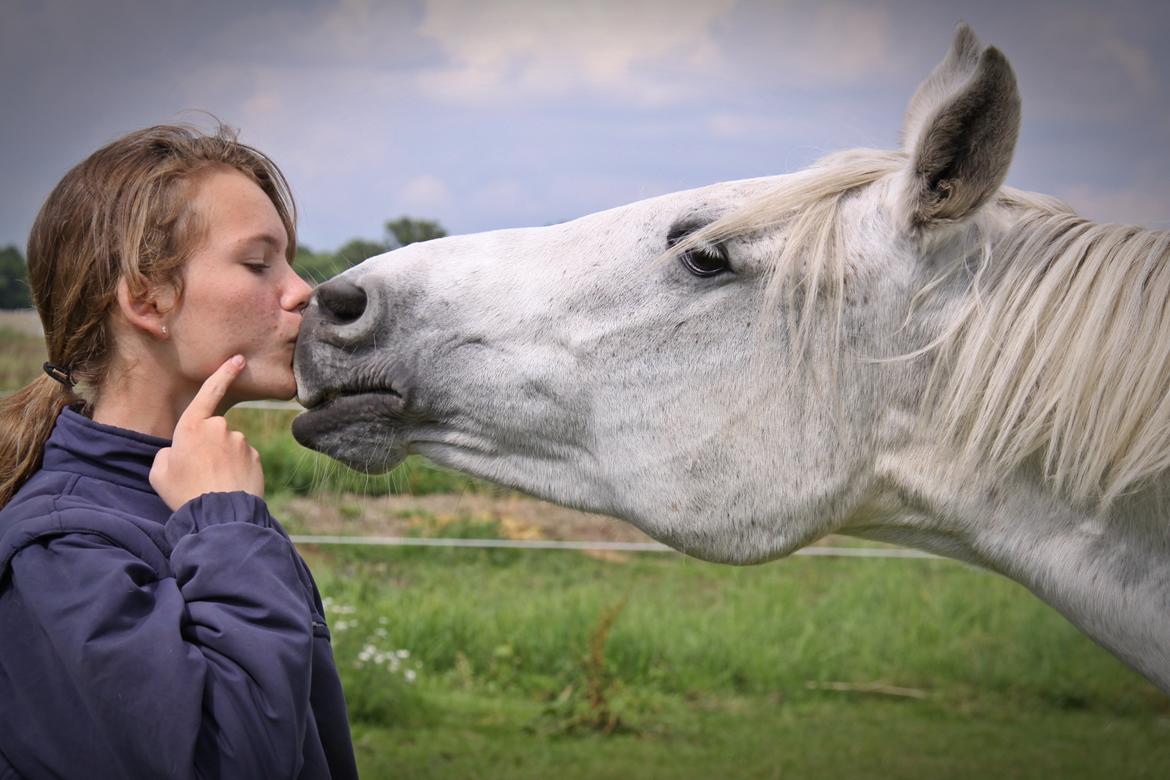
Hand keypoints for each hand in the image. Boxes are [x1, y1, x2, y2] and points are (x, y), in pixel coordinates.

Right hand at [150, 355, 265, 510]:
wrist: (218, 514)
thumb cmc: (183, 492)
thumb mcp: (159, 472)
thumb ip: (169, 453)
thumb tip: (181, 450)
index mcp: (192, 426)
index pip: (209, 392)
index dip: (223, 373)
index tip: (238, 359)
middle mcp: (220, 427)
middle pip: (214, 431)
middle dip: (208, 447)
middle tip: (198, 474)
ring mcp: (241, 442)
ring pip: (230, 446)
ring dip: (223, 460)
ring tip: (212, 484)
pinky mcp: (256, 457)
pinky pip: (244, 459)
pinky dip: (237, 470)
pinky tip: (229, 486)